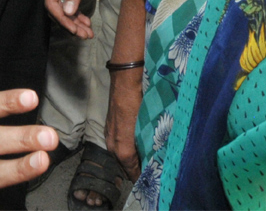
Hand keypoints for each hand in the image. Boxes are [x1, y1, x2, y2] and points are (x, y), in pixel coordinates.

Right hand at [43, 0, 101, 37]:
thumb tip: (68, 12)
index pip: (51, 2)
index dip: (61, 18)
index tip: (74, 29)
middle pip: (58, 8)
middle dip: (70, 23)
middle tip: (84, 35)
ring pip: (65, 8)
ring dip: (75, 21)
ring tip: (88, 33)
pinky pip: (70, 3)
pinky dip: (78, 13)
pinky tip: (86, 22)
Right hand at [105, 66, 142, 180]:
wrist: (124, 82)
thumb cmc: (138, 104)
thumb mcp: (147, 127)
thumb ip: (149, 145)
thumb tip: (157, 159)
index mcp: (123, 150)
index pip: (132, 172)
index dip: (142, 178)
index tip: (152, 182)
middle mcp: (113, 146)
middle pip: (125, 166)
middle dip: (136, 170)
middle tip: (151, 171)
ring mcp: (109, 137)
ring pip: (120, 156)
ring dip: (131, 160)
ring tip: (146, 160)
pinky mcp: (109, 129)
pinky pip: (118, 146)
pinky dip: (126, 150)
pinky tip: (137, 147)